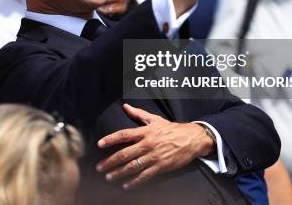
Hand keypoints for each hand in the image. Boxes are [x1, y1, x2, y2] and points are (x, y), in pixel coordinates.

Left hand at [96, 103, 213, 189]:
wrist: (192, 139)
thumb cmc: (172, 129)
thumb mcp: (155, 119)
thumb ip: (138, 114)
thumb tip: (125, 106)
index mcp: (145, 132)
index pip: (124, 135)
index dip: (111, 139)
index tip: (100, 144)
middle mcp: (147, 144)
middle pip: (125, 153)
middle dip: (110, 161)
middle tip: (99, 167)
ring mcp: (154, 156)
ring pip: (133, 166)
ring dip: (119, 172)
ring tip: (109, 177)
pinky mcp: (161, 167)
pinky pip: (145, 175)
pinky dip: (135, 182)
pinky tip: (126, 185)